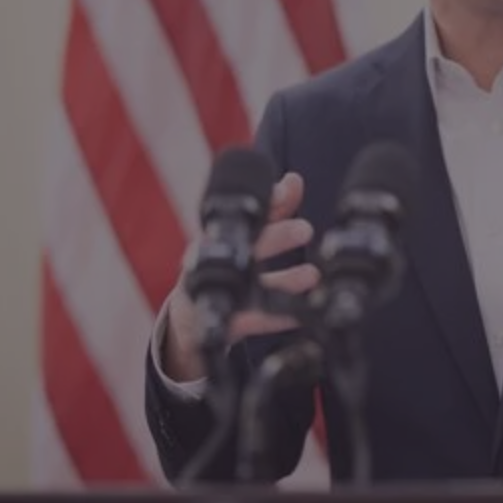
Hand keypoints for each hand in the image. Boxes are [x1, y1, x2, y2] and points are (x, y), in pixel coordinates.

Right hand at [161, 171, 319, 380]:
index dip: (267, 200)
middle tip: (306, 229)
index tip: (289, 190)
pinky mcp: (218, 321)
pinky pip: (247, 321)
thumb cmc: (224, 268)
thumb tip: (293, 181)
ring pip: (248, 285)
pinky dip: (273, 318)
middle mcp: (215, 259)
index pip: (245, 212)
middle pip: (243, 245)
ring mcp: (214, 290)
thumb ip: (272, 210)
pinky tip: (298, 315)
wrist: (190, 318)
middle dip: (275, 236)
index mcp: (222, 234)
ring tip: (312, 275)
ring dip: (282, 280)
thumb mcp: (246, 238)